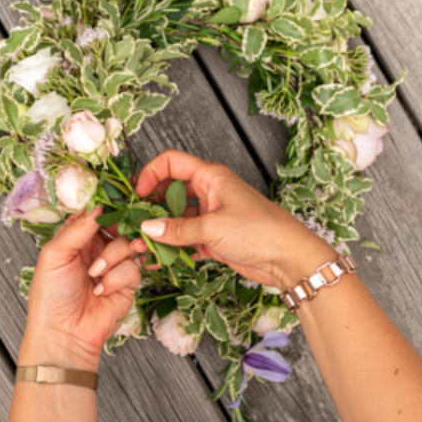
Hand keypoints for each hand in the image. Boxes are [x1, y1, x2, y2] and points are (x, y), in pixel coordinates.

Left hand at [20, 207, 141, 371]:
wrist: (64, 334)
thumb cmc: (50, 297)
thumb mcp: (55, 255)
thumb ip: (77, 227)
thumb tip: (97, 204)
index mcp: (75, 239)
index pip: (94, 214)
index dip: (103, 207)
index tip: (112, 200)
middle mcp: (95, 249)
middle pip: (117, 225)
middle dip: (116, 228)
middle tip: (114, 231)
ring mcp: (112, 266)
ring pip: (127, 244)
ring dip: (112, 257)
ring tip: (96, 274)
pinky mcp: (127, 284)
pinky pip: (132, 268)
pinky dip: (116, 278)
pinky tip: (101, 290)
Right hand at [131, 149, 334, 288]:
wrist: (289, 259)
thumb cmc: (260, 231)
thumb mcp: (213, 228)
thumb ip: (177, 229)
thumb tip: (147, 228)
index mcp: (211, 177)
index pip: (172, 163)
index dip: (151, 174)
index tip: (137, 194)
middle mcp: (210, 193)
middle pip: (170, 191)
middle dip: (150, 206)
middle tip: (132, 222)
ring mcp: (211, 216)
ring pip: (176, 218)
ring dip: (159, 231)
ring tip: (140, 246)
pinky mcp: (214, 239)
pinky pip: (186, 240)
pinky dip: (172, 248)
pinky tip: (156, 259)